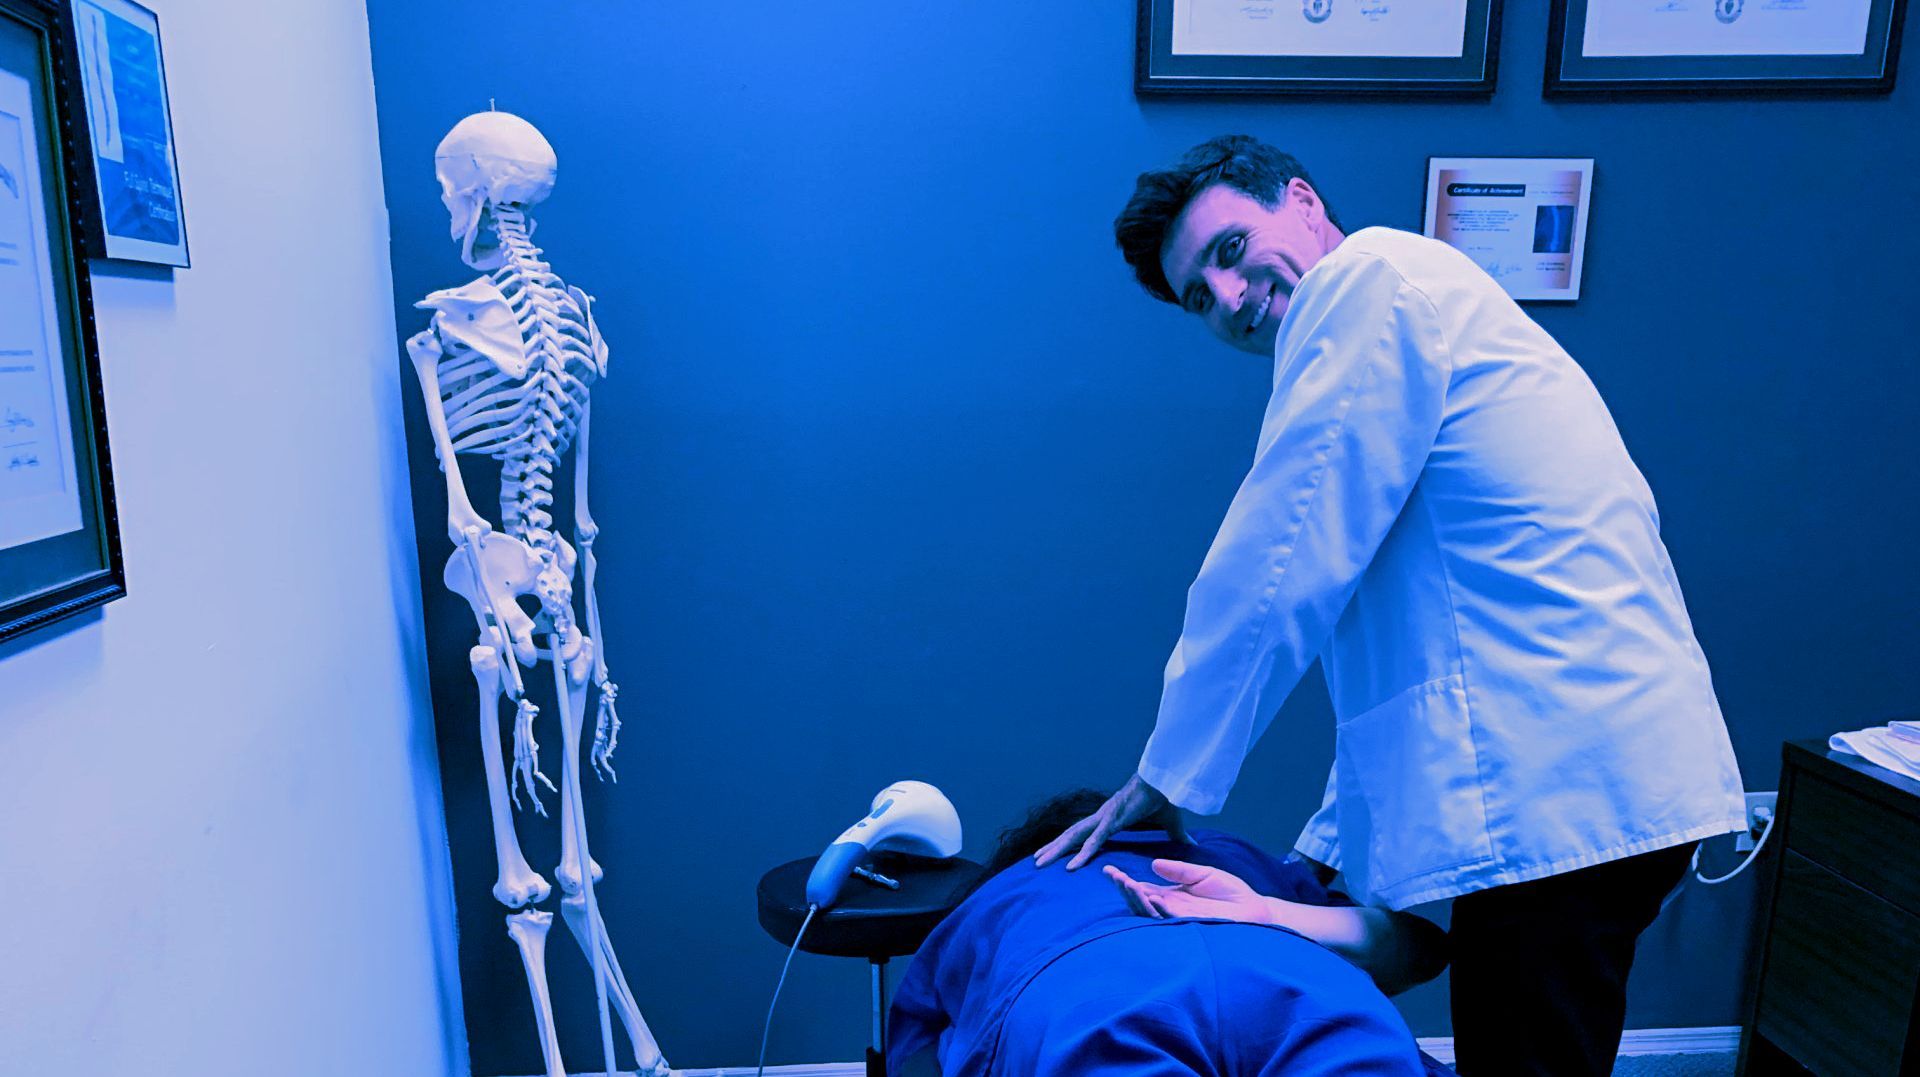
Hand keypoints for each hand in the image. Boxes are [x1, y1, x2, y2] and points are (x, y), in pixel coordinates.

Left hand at [1032, 773, 1186, 870]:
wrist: (1168, 780)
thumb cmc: (1166, 796)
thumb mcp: (1170, 823)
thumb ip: (1175, 836)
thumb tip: (1190, 844)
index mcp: (1111, 817)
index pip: (1084, 832)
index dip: (1069, 842)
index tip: (1056, 852)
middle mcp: (1102, 817)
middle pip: (1072, 835)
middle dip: (1053, 848)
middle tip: (1036, 861)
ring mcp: (1105, 817)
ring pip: (1075, 837)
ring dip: (1056, 851)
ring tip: (1039, 864)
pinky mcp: (1113, 820)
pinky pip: (1094, 841)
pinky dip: (1082, 854)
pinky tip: (1070, 868)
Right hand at [1103, 859, 1269, 923]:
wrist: (1253, 910)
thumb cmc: (1231, 893)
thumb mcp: (1203, 874)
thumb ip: (1180, 870)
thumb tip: (1154, 864)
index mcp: (1171, 895)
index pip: (1142, 888)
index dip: (1125, 880)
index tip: (1109, 869)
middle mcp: (1170, 908)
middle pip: (1140, 901)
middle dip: (1125, 889)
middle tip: (1113, 875)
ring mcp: (1178, 919)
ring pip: (1149, 912)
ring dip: (1137, 899)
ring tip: (1126, 883)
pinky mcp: (1189, 926)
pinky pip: (1169, 920)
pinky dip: (1158, 909)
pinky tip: (1151, 896)